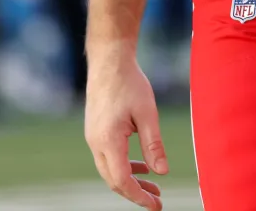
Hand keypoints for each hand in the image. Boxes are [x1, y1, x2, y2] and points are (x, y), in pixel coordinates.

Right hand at [85, 50, 167, 209]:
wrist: (109, 60)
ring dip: (130, 179)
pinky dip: (124, 165)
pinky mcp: (95, 131)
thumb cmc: (130, 83)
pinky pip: (108, 157)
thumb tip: (162, 172)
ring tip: (153, 185)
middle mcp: (95, 143)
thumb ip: (154, 144)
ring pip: (110, 170)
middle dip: (135, 192)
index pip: (122, 181)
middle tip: (158, 199)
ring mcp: (93, 137)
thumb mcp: (147, 113)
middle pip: (114, 180)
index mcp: (108, 141)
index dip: (139, 197)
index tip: (156, 205)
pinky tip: (141, 165)